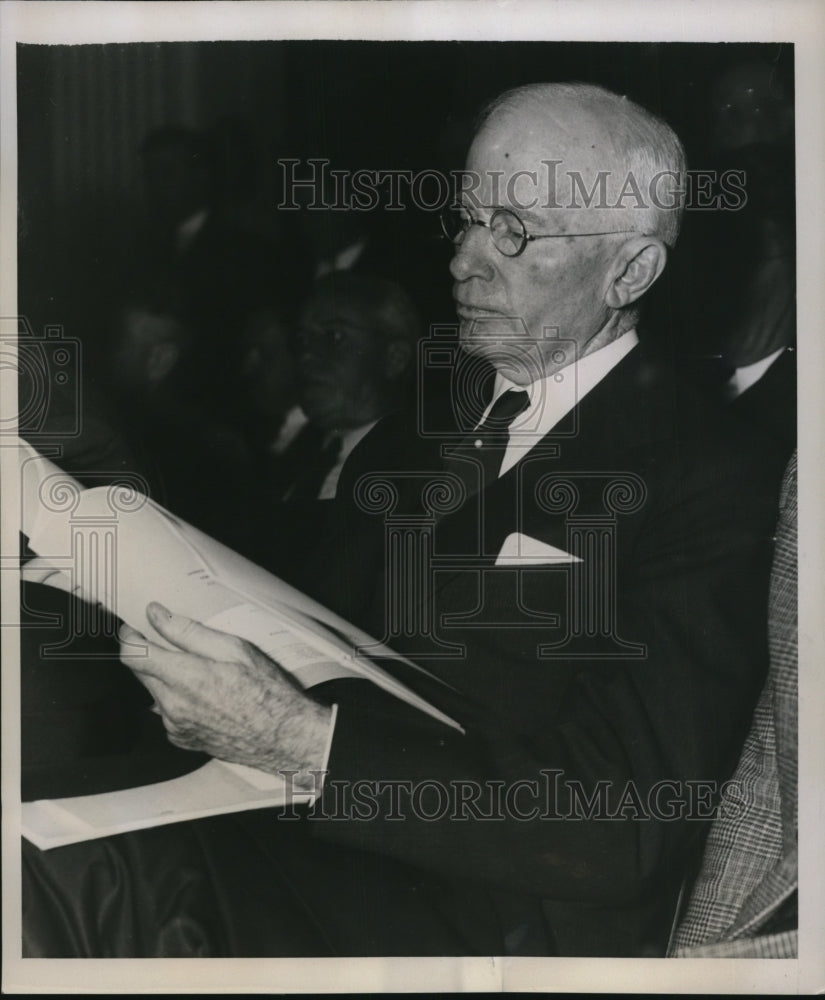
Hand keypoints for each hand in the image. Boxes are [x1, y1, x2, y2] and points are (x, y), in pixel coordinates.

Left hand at [119, 603, 332, 783]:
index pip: (134, 655)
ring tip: (196, 670)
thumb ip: (188, 632)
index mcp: (185, 678)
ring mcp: (175, 725)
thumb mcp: (233, 648)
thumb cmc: (265, 691)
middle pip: (140, 673)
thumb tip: (158, 615)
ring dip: (163, 677)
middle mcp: (173, 705)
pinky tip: (202, 694)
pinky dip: (175, 699)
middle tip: (167, 642)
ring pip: (152, 692)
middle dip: (148, 654)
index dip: (129, 637)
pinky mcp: (181, 738)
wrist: (282, 736)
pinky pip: (165, 712)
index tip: (133, 627)